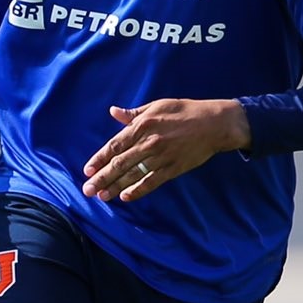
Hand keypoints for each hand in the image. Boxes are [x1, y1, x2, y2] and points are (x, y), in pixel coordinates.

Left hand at [82, 98, 250, 202]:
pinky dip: (138, 190)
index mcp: (143, 125)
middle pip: (120, 163)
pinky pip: (152, 182)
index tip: (87, 170)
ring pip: (133, 175)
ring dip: (115, 187)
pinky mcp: (173, 168)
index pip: (115, 145)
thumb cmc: (185, 111)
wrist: (214, 124)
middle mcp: (149, 143)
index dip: (99, 159)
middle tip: (88, 190)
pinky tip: (126, 197)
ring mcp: (161, 157)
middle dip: (102, 178)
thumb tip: (113, 112)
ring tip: (102, 196)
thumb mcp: (157, 105)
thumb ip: (133, 114)